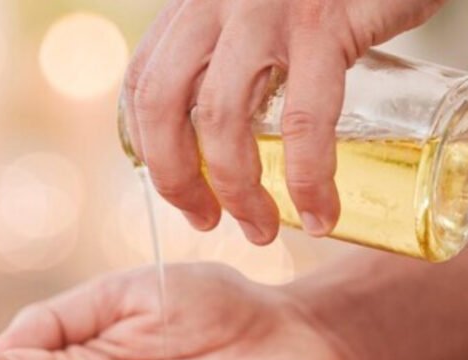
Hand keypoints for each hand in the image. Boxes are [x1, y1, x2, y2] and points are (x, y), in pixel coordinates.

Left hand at [123, 0, 445, 243]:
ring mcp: (265, 9)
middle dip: (175, 179)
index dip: (149, 148)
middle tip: (207, 221)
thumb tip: (231, 130)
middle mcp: (215, 0)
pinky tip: (320, 213)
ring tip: (262, 229)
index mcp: (196, 3)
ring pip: (224, 119)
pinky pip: (304, 120)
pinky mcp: (324, 22)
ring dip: (237, 191)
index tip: (179, 189)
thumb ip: (239, 48)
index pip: (143, 83)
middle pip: (162, 105)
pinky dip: (309, 179)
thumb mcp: (264, 5)